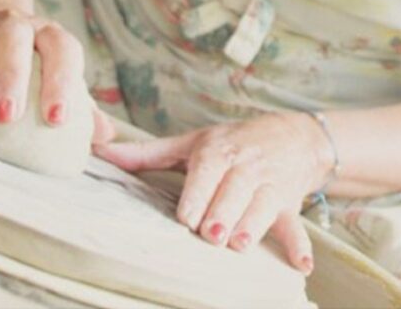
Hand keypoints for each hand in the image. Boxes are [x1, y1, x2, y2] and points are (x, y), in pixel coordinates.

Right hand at [0, 8, 114, 144]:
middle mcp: (12, 23)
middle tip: (6, 116)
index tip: (56, 120)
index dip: (62, 80)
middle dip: (11, 74)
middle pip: (14, 36)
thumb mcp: (57, 77)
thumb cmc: (34, 65)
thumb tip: (105, 138)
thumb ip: (81, 105)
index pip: (62, 49)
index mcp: (47, 35)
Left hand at [94, 112, 330, 271]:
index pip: (206, 175)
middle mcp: (245, 168)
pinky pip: (295, 226)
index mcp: (218, 152)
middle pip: (232, 194)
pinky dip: (299, 245)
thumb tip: (101, 151)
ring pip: (262, 208)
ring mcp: (270, 187)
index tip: (187, 219)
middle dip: (222, 215)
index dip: (196, 200)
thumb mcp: (193, 141)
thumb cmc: (234, 142)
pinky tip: (299, 265)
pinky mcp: (289, 205)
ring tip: (239, 244)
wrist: (294, 136)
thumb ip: (148, 153)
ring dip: (252, 226)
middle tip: (212, 234)